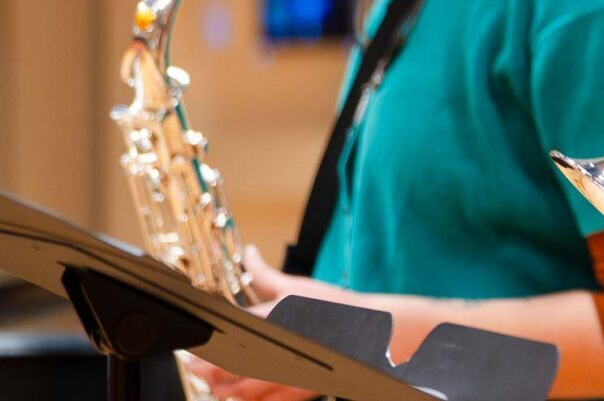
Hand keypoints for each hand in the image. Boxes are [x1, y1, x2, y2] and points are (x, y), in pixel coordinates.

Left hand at [183, 247, 343, 400]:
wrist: (375, 330)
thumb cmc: (337, 307)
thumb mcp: (299, 286)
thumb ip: (265, 273)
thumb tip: (249, 253)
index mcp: (278, 320)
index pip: (232, 332)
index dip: (208, 341)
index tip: (193, 343)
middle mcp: (283, 350)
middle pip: (233, 368)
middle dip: (207, 370)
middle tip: (193, 366)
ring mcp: (292, 374)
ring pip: (245, 390)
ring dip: (223, 388)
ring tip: (212, 381)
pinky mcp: (301, 389)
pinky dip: (248, 400)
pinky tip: (239, 394)